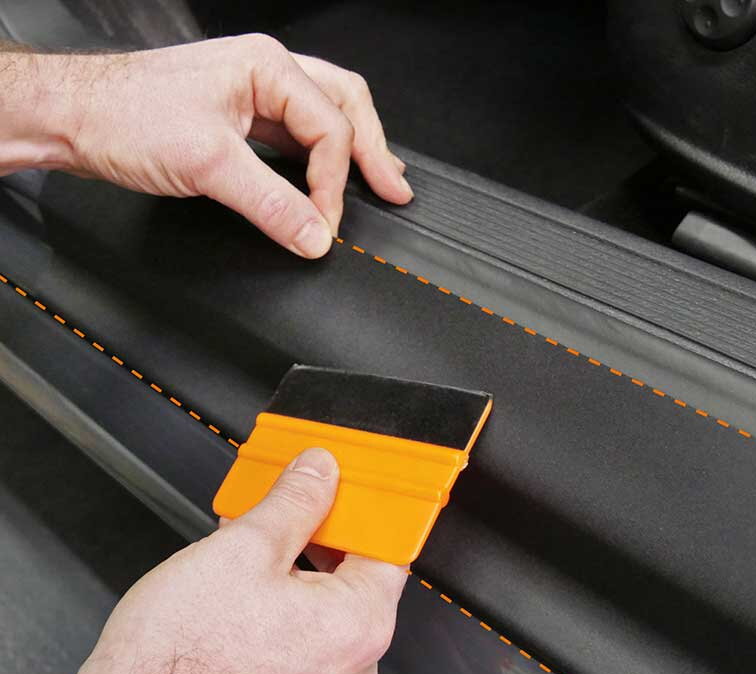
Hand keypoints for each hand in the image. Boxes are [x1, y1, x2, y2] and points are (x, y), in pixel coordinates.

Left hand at [0, 35, 411, 257]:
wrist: (72, 117)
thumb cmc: (125, 116)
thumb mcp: (208, 163)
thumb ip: (271, 203)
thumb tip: (317, 236)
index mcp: (268, 67)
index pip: (330, 129)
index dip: (335, 183)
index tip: (327, 225)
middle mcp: (266, 73)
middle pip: (345, 107)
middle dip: (372, 150)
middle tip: (395, 189)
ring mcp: (253, 93)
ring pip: (324, 117)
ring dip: (352, 151)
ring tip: (380, 179)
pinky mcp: (238, 117)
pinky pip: (295, 135)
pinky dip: (318, 159)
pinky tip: (327, 178)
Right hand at [0, 448, 407, 673]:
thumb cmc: (179, 659)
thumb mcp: (242, 549)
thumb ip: (294, 501)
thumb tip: (320, 471)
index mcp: (360, 623)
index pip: (388, 547)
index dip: (363, 510)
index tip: (340, 490)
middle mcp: (357, 669)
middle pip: (357, 581)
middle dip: (319, 541)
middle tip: (282, 514)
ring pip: (327, 617)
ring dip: (297, 579)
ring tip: (248, 558)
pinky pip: (306, 652)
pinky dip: (286, 622)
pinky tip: (244, 603)